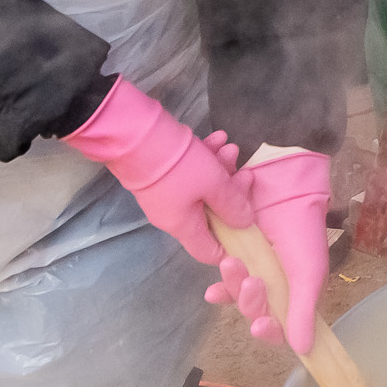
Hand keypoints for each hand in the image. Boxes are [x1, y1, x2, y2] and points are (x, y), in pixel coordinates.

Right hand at [66, 78, 252, 260]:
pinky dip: (205, 157)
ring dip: (220, 168)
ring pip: (202, 188)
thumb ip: (233, 205)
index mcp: (184, 227)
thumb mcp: (213, 184)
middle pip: (212, 213)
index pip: (210, 252)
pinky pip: (189, 172)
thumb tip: (246, 223)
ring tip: (231, 147)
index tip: (250, 225)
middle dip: (232, 191)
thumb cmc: (178, 166)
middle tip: (245, 171)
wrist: (136, 135)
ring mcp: (166, 193)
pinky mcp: (161, 172)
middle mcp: (172, 215)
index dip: (233, 244)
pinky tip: (216, 139)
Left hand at [208, 148, 333, 355]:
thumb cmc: (302, 228)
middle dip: (250, 300)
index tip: (260, 325)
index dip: (269, 330)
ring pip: (237, 294)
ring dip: (233, 287)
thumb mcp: (308, 271)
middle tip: (252, 281)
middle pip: (254, 310)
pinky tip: (213, 288)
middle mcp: (272, 284)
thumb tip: (304, 352)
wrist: (282, 183)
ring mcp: (252, 269)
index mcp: (294, 291)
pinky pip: (224, 278)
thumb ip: (303, 310)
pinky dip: (220, 284)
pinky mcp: (233, 252)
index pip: (280, 325)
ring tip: (232, 264)